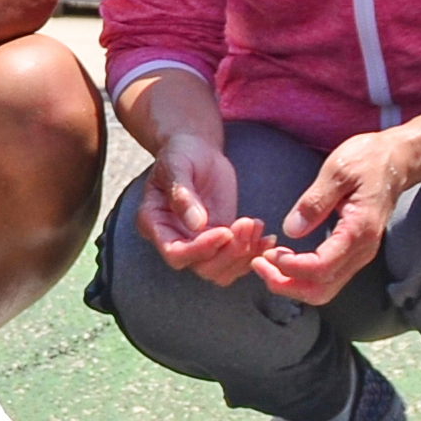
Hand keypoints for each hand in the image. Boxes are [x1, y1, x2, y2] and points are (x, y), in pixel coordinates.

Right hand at [136, 127, 268, 282]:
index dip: (201, 249)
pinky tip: (266, 237)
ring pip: (221, 271)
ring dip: (244, 255)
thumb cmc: (180, 153)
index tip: (225, 231)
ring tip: (257, 226)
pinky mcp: (220, 241)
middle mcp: (174, 240)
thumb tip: (196, 225)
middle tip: (248, 223)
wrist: (195, 149)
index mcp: (154, 224)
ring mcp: (198, 243)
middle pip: (202, 267)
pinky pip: (236, 260)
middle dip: (229, 252)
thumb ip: (183, 195)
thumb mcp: (176, 166)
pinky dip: (253, 254)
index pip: (175, 253)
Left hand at [250, 132, 410, 305]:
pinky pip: (327, 277)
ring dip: (292, 284)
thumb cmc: (367, 160)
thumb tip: (291, 229)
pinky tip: (283, 260)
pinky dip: (301, 277)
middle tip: (258, 265)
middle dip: (286, 284)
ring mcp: (359, 254)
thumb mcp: (337, 171)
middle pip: (322, 289)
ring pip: (324, 288)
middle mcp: (362, 250)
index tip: (267, 254)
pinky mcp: (353, 252)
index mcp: (359, 231)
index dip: (291, 268)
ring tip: (265, 264)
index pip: (322, 267)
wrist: (397, 160)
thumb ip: (315, 201)